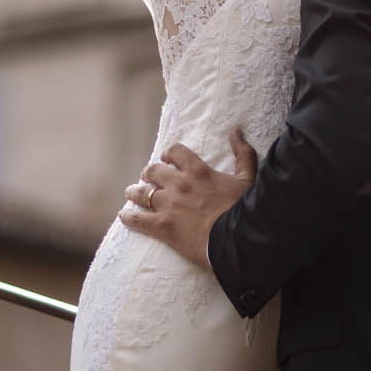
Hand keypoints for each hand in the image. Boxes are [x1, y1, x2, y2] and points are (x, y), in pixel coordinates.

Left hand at [119, 130, 258, 269]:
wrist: (236, 240)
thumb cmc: (244, 210)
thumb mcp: (247, 178)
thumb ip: (242, 153)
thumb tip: (236, 131)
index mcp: (198, 171)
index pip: (176, 152)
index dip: (168, 154)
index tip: (166, 158)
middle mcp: (179, 184)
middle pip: (153, 172)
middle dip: (148, 174)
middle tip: (146, 178)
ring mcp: (168, 205)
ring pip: (142, 194)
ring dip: (135, 192)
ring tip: (131, 193)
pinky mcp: (162, 227)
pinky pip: (138, 219)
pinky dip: (129, 217)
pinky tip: (123, 216)